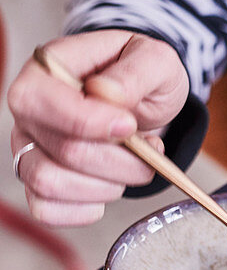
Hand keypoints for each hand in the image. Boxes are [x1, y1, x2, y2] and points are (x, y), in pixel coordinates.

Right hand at [7, 30, 189, 224]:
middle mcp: (29, 109)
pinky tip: (111, 186)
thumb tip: (107, 94)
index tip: (131, 126)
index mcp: (47, 70)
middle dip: (121, 160)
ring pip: (50, 183)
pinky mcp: (37, 178)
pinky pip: (46, 208)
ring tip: (134, 166)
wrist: (144, 97)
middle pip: (62, 150)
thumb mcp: (155, 60)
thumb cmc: (143, 74)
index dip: (90, 123)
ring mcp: (28, 145)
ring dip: (108, 185)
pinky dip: (86, 208)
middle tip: (150, 148)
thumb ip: (134, 74)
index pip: (40, 101)